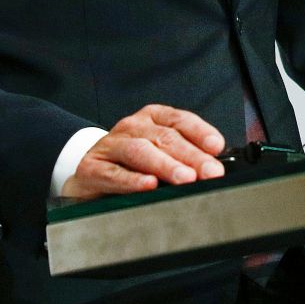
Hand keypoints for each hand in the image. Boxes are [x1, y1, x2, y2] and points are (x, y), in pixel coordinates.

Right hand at [61, 104, 227, 199]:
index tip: (216, 147)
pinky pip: (114, 173)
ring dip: (166, 165)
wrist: (88, 173)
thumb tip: (214, 168)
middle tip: (210, 172)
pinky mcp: (93, 167)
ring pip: (141, 151)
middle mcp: (133, 127)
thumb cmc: (131, 162)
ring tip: (186, 178)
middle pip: (165, 138)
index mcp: (153, 118)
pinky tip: (149, 185)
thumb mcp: (159, 152)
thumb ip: (186, 156)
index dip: (200, 132)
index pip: (180, 120)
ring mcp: (111, 145)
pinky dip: (133, 180)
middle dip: (191, 156)